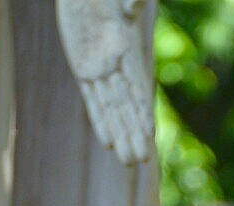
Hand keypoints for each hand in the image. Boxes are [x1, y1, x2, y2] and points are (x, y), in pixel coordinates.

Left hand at [55, 0, 152, 163]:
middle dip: (132, 133)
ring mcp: (99, 70)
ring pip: (111, 109)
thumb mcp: (116, 0)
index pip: (136, 86)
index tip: (150, 134)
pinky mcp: (83, 71)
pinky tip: (108, 142)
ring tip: (127, 161)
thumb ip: (130, 3)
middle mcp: (115, 65)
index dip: (142, 110)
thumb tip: (135, 2)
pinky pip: (92, 101)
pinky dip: (100, 121)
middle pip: (125, 106)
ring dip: (120, 135)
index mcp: (127, 48)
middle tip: (140, 160)